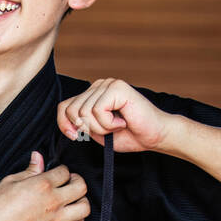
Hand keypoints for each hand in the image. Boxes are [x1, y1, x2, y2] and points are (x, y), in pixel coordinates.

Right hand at [0, 151, 89, 220]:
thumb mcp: (9, 182)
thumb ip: (29, 171)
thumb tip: (38, 158)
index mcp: (42, 185)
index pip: (64, 172)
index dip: (62, 170)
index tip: (59, 173)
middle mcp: (53, 202)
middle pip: (81, 187)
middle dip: (77, 181)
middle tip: (71, 181)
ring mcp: (56, 220)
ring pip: (84, 208)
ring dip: (81, 200)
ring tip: (73, 199)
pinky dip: (78, 219)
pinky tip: (70, 215)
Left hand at [57, 78, 172, 152]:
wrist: (155, 136)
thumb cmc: (130, 135)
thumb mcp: (97, 133)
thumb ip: (81, 125)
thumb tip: (68, 125)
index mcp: (92, 94)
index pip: (64, 107)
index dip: (64, 124)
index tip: (75, 136)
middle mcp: (99, 85)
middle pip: (72, 110)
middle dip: (87, 129)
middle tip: (108, 131)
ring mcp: (108, 84)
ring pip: (85, 112)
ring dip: (101, 128)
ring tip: (118, 126)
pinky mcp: (117, 87)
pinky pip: (98, 110)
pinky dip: (109, 123)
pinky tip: (123, 121)